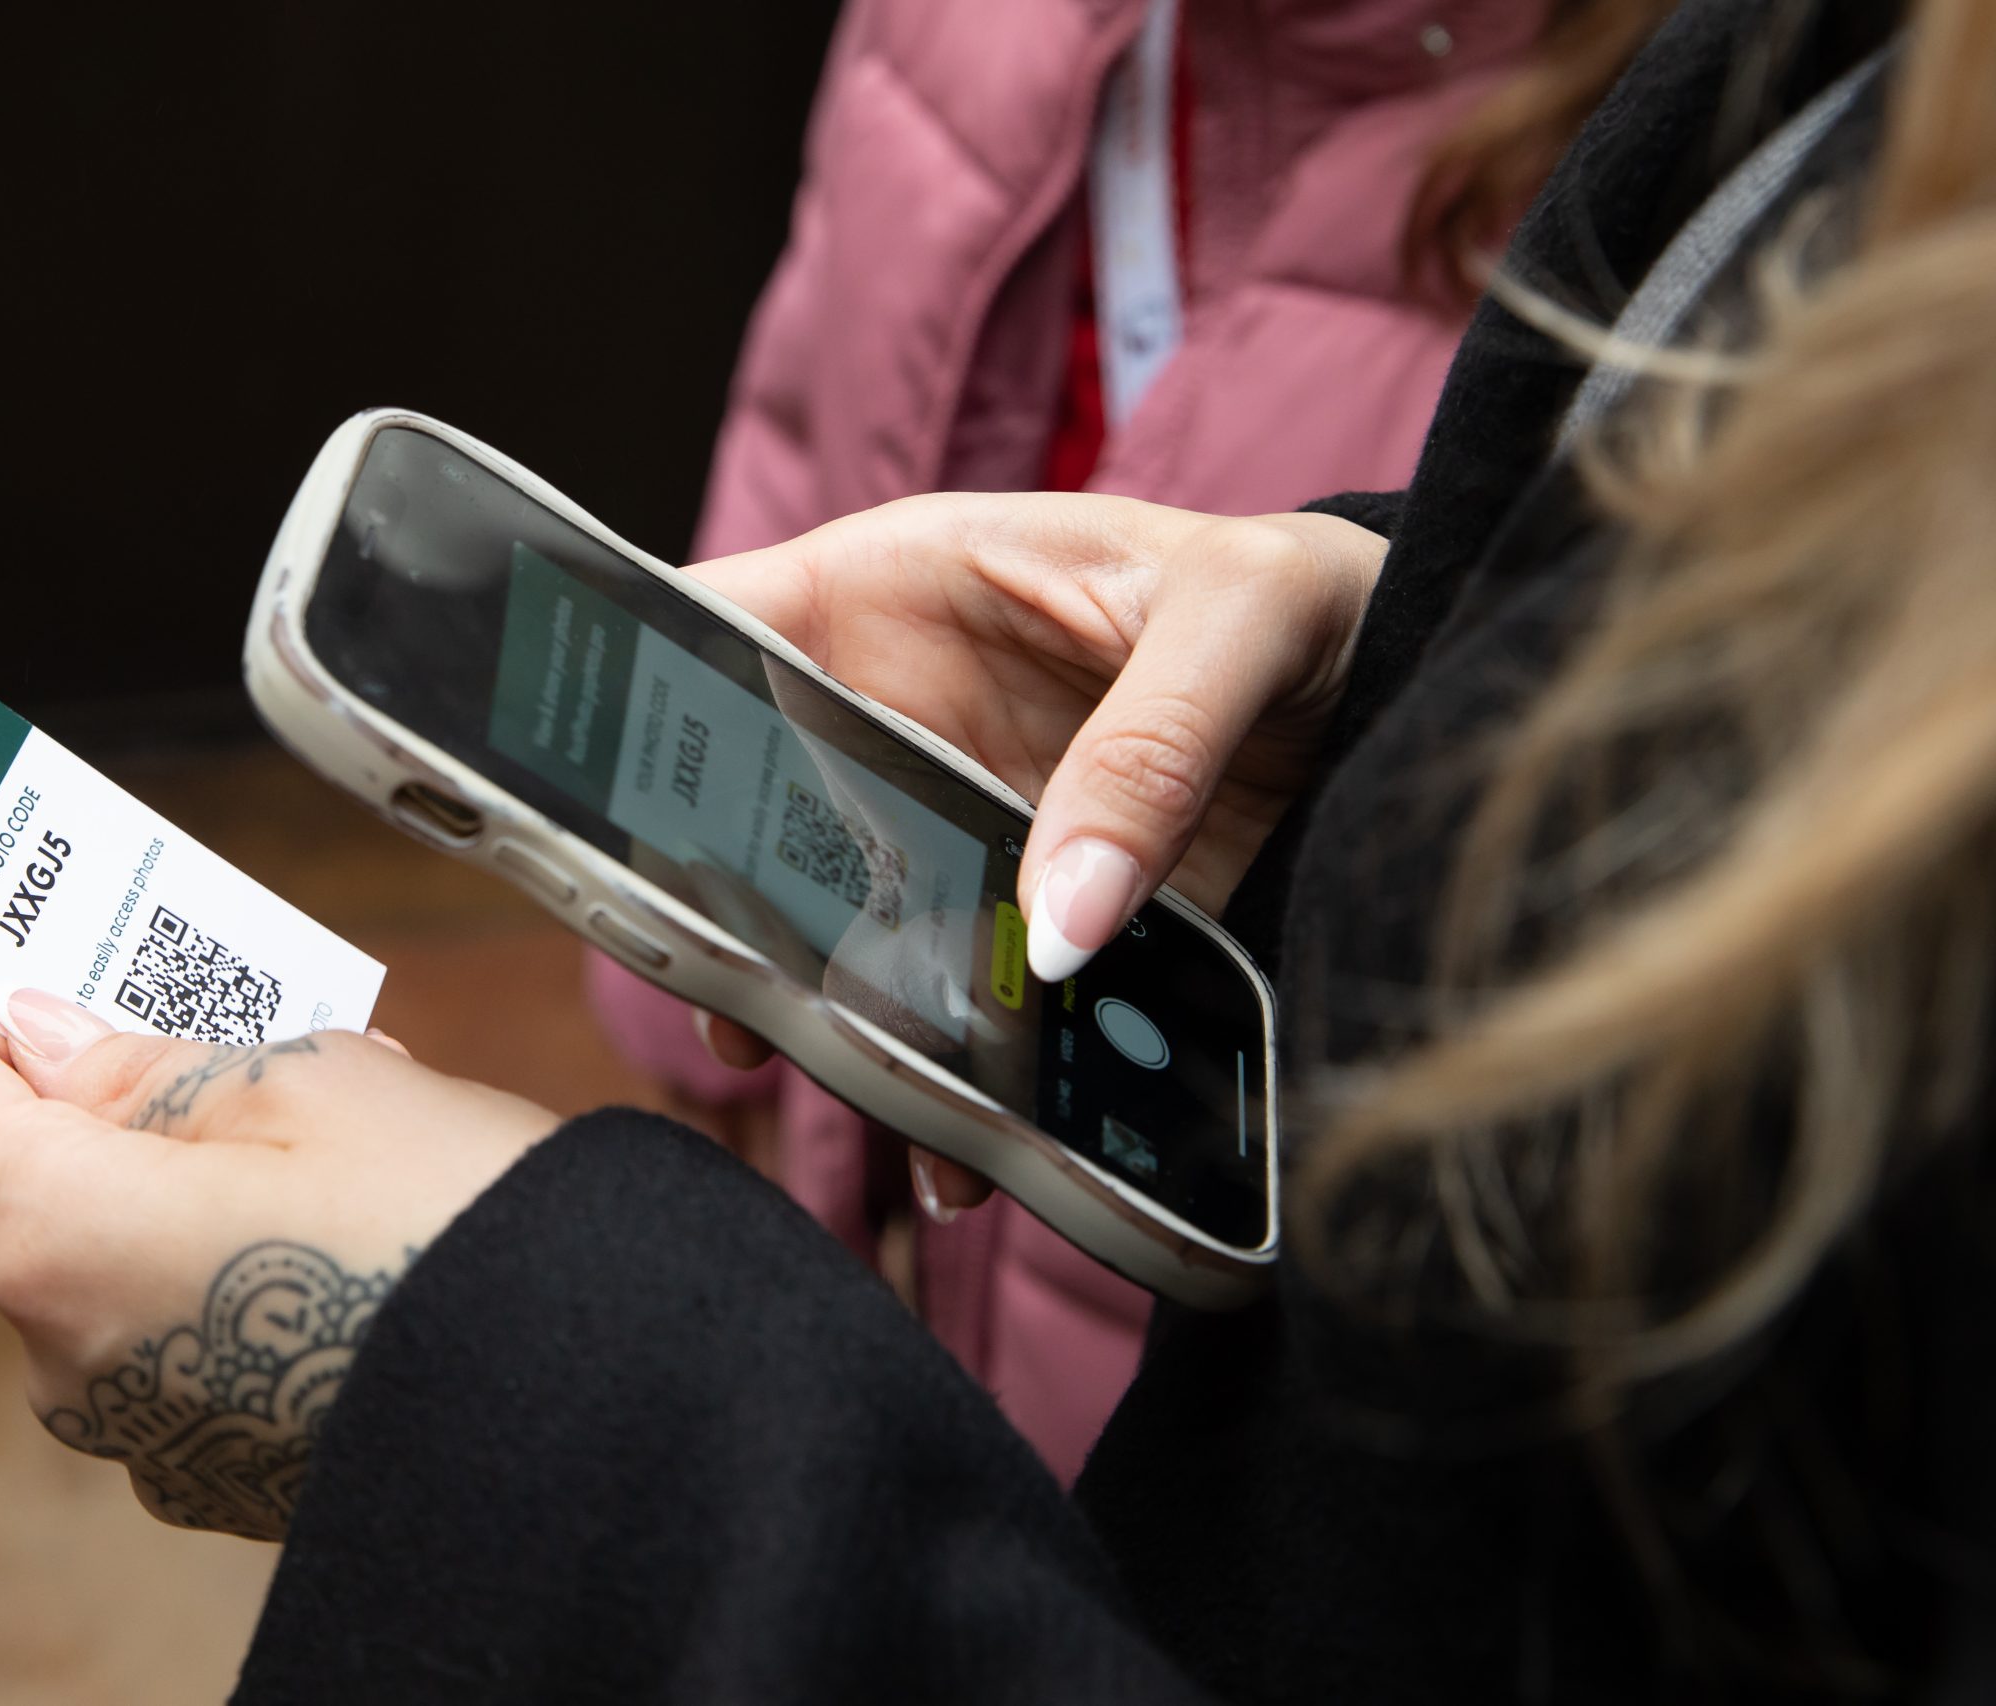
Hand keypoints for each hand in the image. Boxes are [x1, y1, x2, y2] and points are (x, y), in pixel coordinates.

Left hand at [0, 989, 556, 1538]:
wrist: (595, 1397)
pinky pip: (182, 1336)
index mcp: (53, 1236)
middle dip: (107, 1090)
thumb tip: (46, 1044)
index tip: (10, 958)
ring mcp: (141, 1431)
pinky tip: (341, 1217)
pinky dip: (226, 1266)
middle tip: (216, 1017)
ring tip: (324, 1115)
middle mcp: (64, 1356)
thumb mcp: (297, 1078)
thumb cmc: (446, 1214)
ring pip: (117, 1258)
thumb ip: (142, 1063)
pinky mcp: (219, 1474)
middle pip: (32, 1183)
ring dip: (181, 1177)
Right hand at [685, 492, 1385, 1209]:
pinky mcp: (1032, 921)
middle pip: (753, 812)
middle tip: (731, 1015)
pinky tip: (974, 1148)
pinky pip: (953, 1005)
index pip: (719, 623)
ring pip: (841, 932)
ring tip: (869, 1105)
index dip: (635, 702)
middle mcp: (904, 716)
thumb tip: (1056, 924)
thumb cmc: (1313, 590)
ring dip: (837, 1025)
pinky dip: (952, 1082)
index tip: (599, 811)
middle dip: (726, 916)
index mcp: (906, 589)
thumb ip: (1147, 749)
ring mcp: (961, 826)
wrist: (1418, 677)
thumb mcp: (1243, 617)